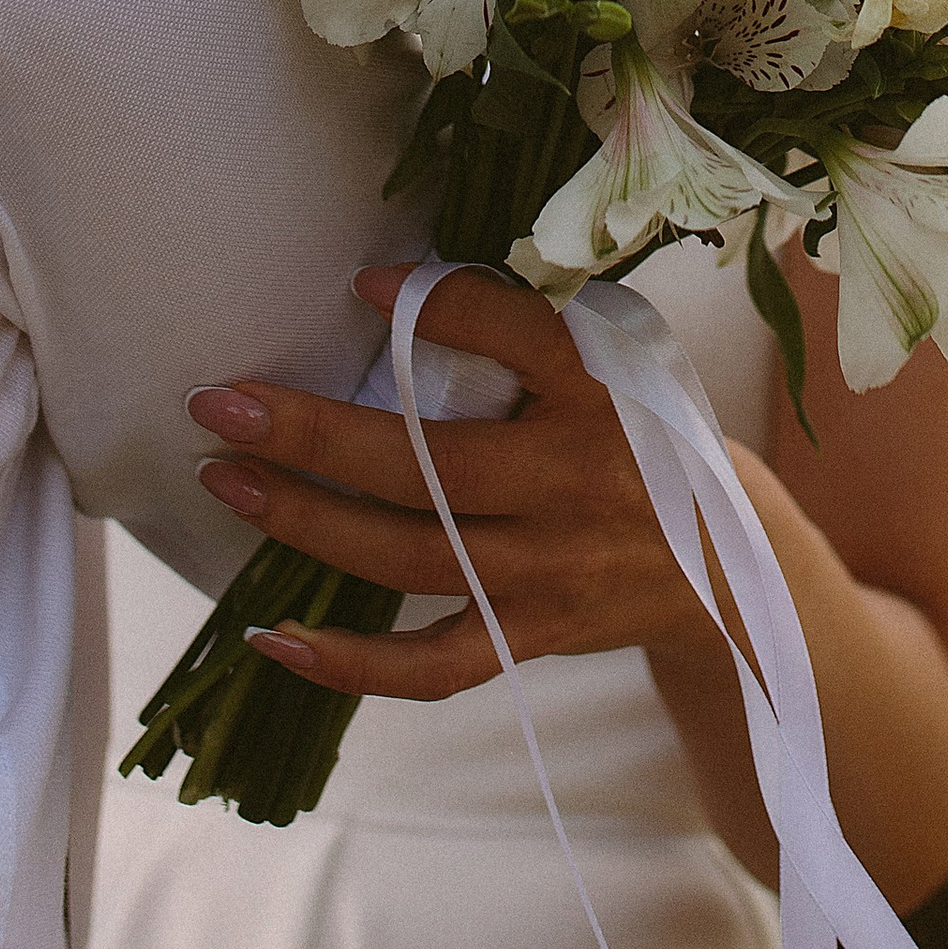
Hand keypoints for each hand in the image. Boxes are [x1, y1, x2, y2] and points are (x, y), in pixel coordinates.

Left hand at [186, 263, 727, 699]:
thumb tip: (393, 294)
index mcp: (602, 392)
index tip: (357, 283)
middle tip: (218, 405)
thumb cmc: (644, 439)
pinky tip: (273, 639)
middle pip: (426, 466)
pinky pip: (433, 665)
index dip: (432, 305)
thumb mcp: (619, 365)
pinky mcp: (533, 635)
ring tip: (226, 480)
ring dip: (306, 521)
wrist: (729, 568)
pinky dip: (350, 664)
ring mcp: (551, 569)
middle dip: (312, 435)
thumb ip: (528, 335)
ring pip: (408, 556)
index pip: (515, 333)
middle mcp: (575, 481)